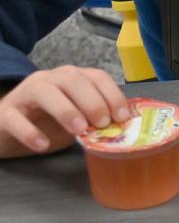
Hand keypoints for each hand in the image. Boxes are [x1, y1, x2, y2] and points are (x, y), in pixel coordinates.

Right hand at [0, 66, 129, 158]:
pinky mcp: (3, 114)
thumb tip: (120, 127)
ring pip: (43, 91)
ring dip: (65, 110)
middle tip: (103, 124)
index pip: (96, 76)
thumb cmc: (44, 122)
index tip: (123, 117)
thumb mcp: (74, 118)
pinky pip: (15, 119)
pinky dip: (29, 132)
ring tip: (79, 131)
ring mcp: (23, 94)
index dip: (112, 94)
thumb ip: (93, 118)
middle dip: (92, 100)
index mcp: (69, 78)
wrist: (5, 128)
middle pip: (72, 79)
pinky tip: (43, 145)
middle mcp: (48, 80)